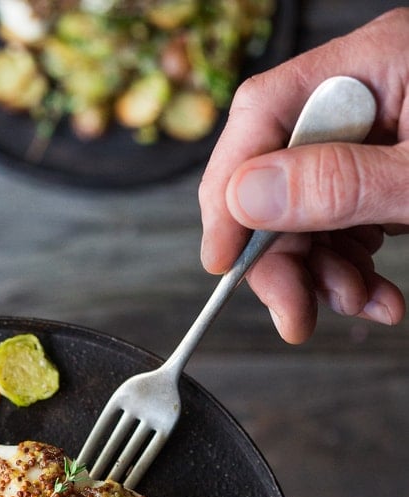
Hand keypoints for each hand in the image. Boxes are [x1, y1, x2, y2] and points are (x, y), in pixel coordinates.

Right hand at [198, 8, 408, 342]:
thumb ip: (338, 185)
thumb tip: (247, 197)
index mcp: (379, 64)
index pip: (264, 115)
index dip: (230, 190)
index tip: (222, 260)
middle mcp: (374, 92)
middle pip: (283, 172)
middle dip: (285, 255)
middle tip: (295, 314)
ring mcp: (387, 130)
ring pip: (314, 207)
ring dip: (325, 272)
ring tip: (360, 307)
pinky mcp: (399, 166)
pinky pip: (350, 219)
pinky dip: (355, 267)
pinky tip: (379, 296)